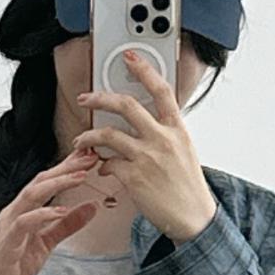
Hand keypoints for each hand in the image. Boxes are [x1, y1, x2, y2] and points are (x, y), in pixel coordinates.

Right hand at [0, 152, 101, 274]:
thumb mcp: (46, 244)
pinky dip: (44, 215)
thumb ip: (66, 226)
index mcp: (22, 210)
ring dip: (57, 184)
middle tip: (89, 157)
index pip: (45, 182)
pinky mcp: (7, 243)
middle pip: (40, 181)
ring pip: (32, 195)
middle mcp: (13, 212)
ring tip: (80, 177)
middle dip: (65, 168)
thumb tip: (92, 208)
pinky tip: (62, 211)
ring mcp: (8, 226)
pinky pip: (25, 223)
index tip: (89, 158)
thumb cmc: (10, 268)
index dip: (66, 168)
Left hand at [73, 49, 218, 243]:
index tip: (130, 57)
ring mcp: (147, 157)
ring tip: (80, 140)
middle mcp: (163, 139)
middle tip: (86, 97)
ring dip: (88, 135)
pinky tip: (101, 168)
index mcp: (177, 129)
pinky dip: (100, 165)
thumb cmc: (187, 185)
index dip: (144, 70)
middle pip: (127, 106)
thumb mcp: (184, 150)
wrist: (193, 216)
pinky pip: (107, 164)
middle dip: (100, 97)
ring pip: (108, 134)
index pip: (162, 90)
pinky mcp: (134, 178)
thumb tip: (144, 121)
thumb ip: (165, 132)